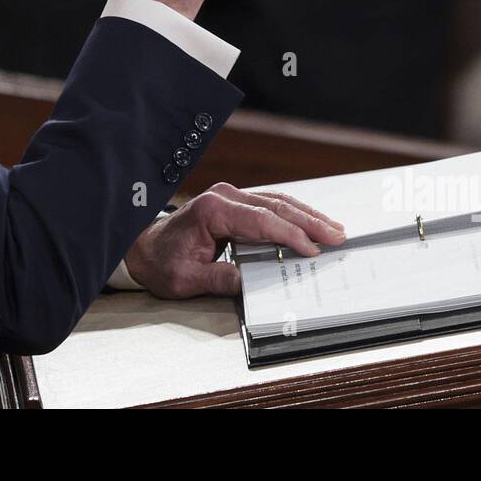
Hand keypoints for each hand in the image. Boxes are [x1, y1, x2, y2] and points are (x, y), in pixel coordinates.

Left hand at [123, 182, 345, 297]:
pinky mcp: (234, 203)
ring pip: (276, 202)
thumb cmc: (162, 262)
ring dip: (306, 215)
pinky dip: (292, 215)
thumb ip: (219, 279)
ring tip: (333, 228)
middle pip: (275, 206)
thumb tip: (250, 284)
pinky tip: (309, 223)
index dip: (290, 235)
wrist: (143, 247)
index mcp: (213, 211)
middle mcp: (224, 197)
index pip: (261, 221)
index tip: (313, 249)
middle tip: (337, 235)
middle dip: (309, 222)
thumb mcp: (186, 279)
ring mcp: (229, 196)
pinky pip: (269, 205)